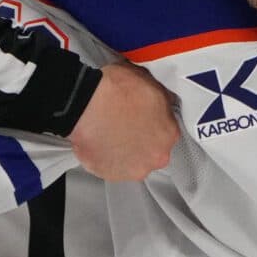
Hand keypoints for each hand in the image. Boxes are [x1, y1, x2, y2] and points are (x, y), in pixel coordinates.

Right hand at [67, 64, 177, 181]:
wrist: (86, 104)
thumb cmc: (115, 91)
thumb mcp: (150, 82)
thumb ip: (161, 99)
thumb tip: (162, 102)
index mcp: (169, 133)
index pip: (167, 131)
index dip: (152, 123)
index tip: (141, 119)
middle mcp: (156, 155)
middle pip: (152, 151)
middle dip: (141, 141)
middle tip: (125, 127)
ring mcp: (134, 168)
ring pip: (133, 162)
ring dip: (125, 152)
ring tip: (110, 135)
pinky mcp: (112, 174)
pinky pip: (111, 167)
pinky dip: (106, 158)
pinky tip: (100, 142)